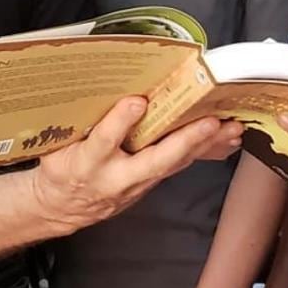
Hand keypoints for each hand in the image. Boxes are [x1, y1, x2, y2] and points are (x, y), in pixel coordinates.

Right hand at [32, 97, 238, 234]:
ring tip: (231, 128)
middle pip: (154, 161)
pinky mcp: (150, 183)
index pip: (103, 142)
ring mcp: (136, 184)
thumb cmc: (61, 166)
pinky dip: (203, 151)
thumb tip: (93, 80)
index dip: (120, 123)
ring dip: (204, 145)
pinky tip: (227, 140)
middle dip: (184, 142)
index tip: (136, 101)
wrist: (61, 207)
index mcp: (86, 162)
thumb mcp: (56, 142)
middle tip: (209, 123)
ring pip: (174, 164)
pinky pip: (179, 166)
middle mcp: (116, 177)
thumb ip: (77, 119)